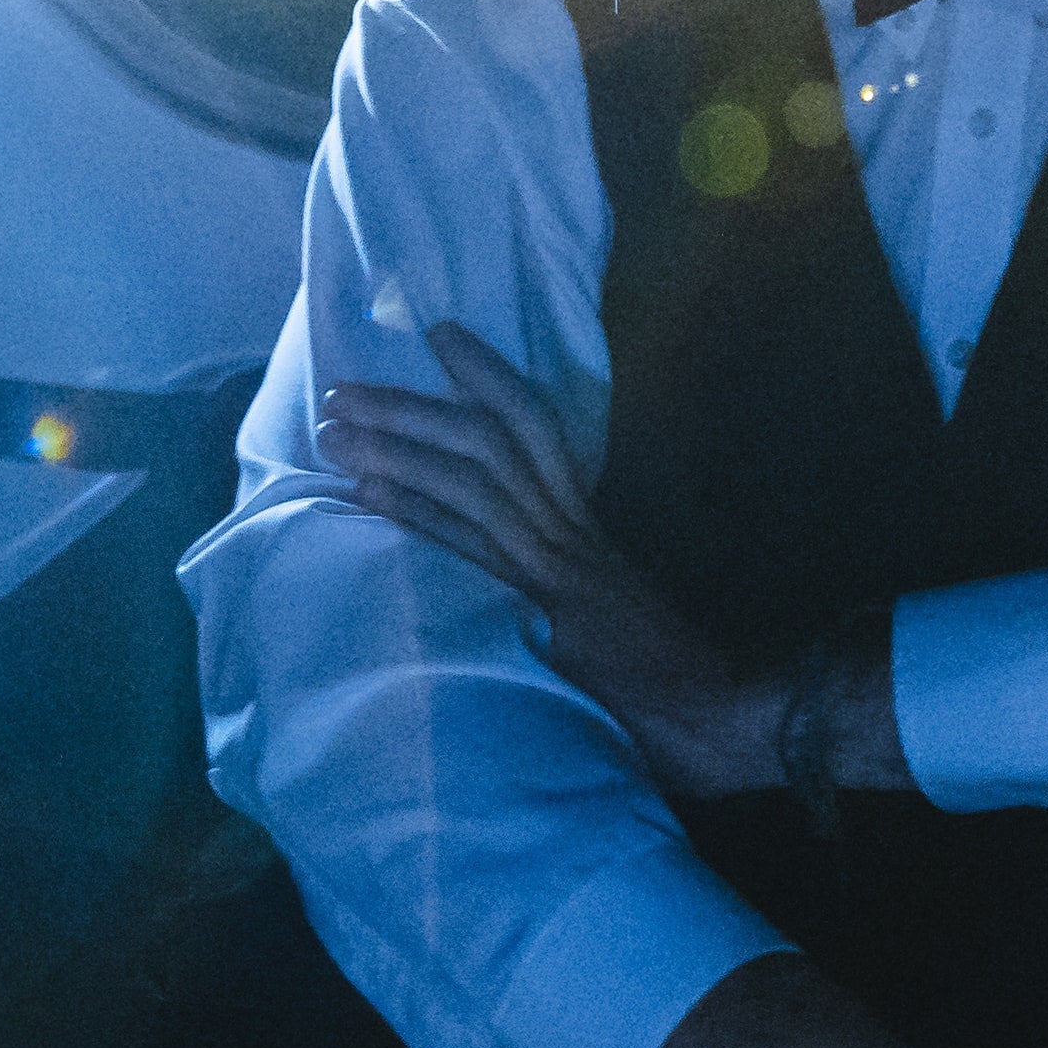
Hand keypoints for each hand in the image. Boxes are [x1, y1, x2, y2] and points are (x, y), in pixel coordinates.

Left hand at [317, 322, 823, 791]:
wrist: (713, 714)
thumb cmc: (659, 678)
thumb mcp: (598, 614)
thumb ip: (552, 583)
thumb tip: (500, 572)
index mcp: (581, 524)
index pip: (534, 424)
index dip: (487, 373)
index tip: (437, 333)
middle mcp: (570, 528)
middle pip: (489, 436)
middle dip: (411, 406)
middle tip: (340, 389)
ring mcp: (558, 563)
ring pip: (474, 477)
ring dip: (397, 447)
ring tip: (333, 431)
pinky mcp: (546, 602)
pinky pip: (473, 545)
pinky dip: (415, 513)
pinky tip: (363, 493)